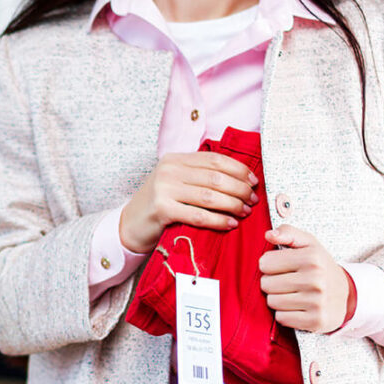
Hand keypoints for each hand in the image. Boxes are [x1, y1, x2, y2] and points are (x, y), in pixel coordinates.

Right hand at [119, 152, 258, 252]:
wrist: (129, 224)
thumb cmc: (159, 204)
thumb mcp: (176, 181)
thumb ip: (199, 175)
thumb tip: (240, 179)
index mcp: (175, 159)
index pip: (215, 159)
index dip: (239, 170)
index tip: (253, 182)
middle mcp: (169, 170)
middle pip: (216, 177)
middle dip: (240, 189)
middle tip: (253, 201)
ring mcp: (164, 189)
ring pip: (210, 196)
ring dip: (233, 205)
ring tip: (244, 212)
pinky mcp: (162, 210)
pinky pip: (199, 215)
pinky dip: (218, 220)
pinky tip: (230, 224)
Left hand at [259, 225, 353, 332]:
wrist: (347, 294)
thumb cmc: (321, 267)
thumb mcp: (309, 244)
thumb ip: (288, 232)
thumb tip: (269, 235)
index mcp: (311, 258)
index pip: (265, 263)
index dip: (270, 265)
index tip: (282, 267)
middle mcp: (315, 279)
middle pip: (266, 284)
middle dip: (272, 283)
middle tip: (288, 282)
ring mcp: (317, 301)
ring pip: (272, 302)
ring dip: (278, 299)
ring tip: (293, 294)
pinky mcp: (316, 321)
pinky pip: (282, 318)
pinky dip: (286, 314)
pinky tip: (298, 307)